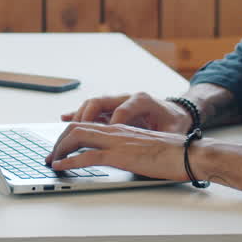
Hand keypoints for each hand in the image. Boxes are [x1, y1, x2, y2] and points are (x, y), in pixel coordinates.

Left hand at [45, 122, 190, 181]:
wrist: (189, 153)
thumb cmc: (173, 154)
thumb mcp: (145, 149)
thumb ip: (130, 150)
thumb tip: (122, 160)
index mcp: (121, 127)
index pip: (87, 125)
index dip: (69, 134)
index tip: (59, 146)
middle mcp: (115, 130)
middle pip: (76, 127)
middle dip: (58, 141)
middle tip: (50, 156)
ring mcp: (117, 141)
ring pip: (77, 137)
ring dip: (59, 149)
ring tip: (50, 161)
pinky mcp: (120, 155)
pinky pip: (88, 155)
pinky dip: (70, 161)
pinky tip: (61, 167)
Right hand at [59, 92, 193, 133]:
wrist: (176, 112)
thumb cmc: (174, 121)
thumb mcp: (173, 129)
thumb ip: (165, 135)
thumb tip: (163, 144)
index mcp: (142, 100)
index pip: (123, 110)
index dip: (113, 124)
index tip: (106, 138)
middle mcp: (126, 97)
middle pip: (99, 102)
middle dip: (85, 118)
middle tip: (75, 135)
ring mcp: (117, 102)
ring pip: (92, 104)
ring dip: (78, 117)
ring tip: (67, 133)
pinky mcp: (112, 109)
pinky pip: (92, 110)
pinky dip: (79, 115)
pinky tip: (65, 120)